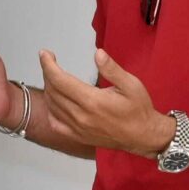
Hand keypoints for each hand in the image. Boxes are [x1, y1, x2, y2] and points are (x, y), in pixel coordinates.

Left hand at [36, 47, 176, 155]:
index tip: (45, 53)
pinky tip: (55, 100)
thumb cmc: (138, 110)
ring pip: (52, 105)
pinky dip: (50, 109)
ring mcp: (77, 128)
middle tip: (51, 61)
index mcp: (92, 101)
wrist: (143, 136)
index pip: (60, 80)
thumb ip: (112, 69)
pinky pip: (55, 123)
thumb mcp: (132, 84)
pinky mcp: (77, 136)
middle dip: (47, 72)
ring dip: (48, 88)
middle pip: (53, 91)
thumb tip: (98, 53)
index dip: (48, 65)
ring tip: (54, 76)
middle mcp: (81, 116)